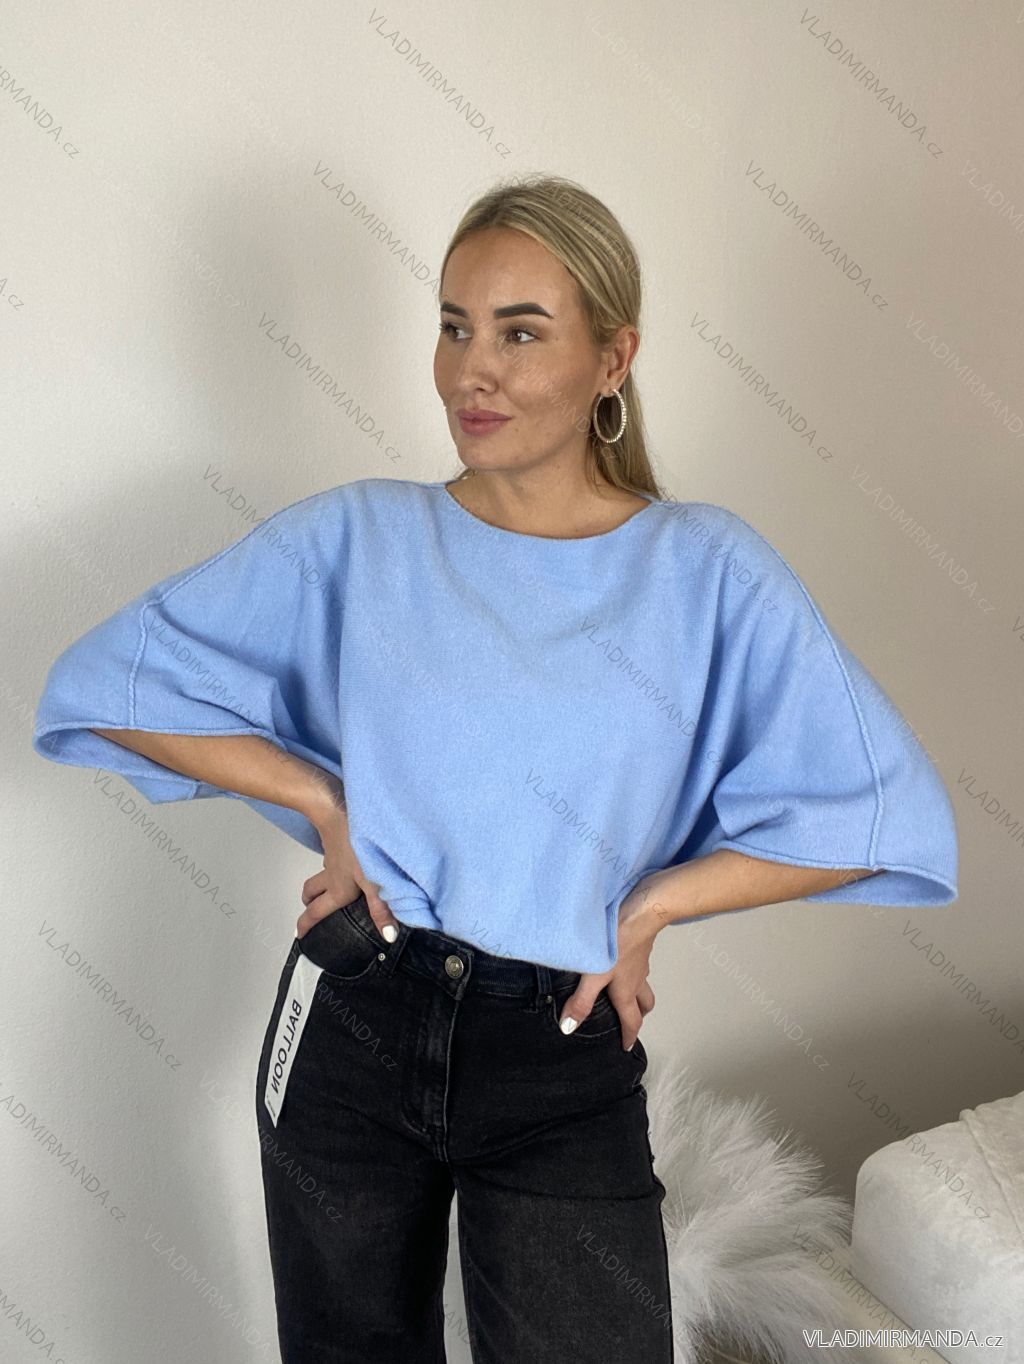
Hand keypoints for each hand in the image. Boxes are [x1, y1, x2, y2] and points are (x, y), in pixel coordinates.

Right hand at [295, 791, 400, 943]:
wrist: (342, 810)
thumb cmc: (357, 846)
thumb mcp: (374, 882)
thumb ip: (382, 908)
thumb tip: (388, 935)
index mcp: (338, 889)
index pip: (316, 912)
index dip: (306, 925)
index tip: (299, 934)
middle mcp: (332, 875)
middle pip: (311, 893)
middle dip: (309, 903)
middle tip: (310, 909)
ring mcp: (333, 858)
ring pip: (320, 875)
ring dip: (320, 883)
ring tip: (329, 888)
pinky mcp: (338, 842)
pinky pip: (332, 858)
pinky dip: (335, 864)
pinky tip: (350, 861)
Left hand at [557, 877, 663, 1050]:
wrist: (639, 912)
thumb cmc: (619, 943)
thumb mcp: (594, 975)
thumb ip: (581, 1001)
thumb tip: (569, 1027)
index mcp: (627, 992)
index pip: (632, 1021)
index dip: (629, 1036)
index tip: (626, 1047)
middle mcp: (637, 980)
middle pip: (644, 1004)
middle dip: (638, 1015)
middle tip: (629, 1019)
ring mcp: (640, 962)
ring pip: (644, 984)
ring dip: (637, 992)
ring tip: (624, 992)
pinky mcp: (639, 946)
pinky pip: (639, 966)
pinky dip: (633, 971)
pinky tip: (619, 961)